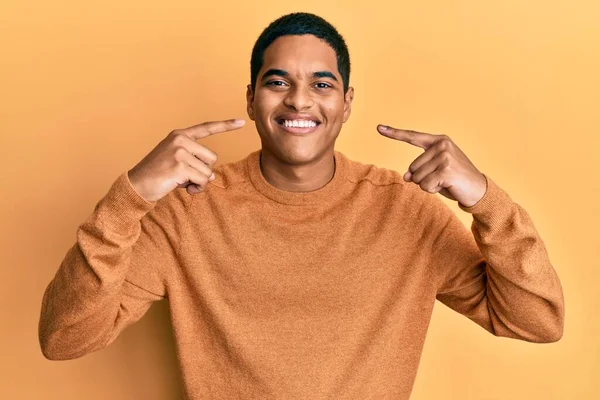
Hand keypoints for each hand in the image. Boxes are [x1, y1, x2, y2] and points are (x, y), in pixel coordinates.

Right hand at [127, 119, 245, 201]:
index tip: (242, 122)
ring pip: (208, 172)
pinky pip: (202, 181)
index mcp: (179, 135)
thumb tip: (212, 176)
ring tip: (180, 181)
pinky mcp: (180, 166)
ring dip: (198, 182)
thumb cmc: (159, 174)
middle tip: (184, 176)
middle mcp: (180, 140)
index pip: (206, 128)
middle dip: (202, 171)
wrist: (137, 185)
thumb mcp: (177, 161)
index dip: (226, 125)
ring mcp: (180, 152)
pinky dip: (195, 188)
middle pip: (212, 158)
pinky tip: (180, 187)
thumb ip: (196, 162)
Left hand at [377, 124, 486, 206]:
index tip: (379, 128)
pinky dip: (433, 190)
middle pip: (412, 168)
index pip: (412, 137)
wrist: (478, 189)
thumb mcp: (435, 171)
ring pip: (417, 178)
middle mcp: (441, 145)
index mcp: (439, 141)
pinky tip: (447, 186)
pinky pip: (425, 186)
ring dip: (428, 185)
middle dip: (422, 178)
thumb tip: (406, 176)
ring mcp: (444, 156)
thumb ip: (419, 170)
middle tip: (441, 178)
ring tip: (445, 182)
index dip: (394, 133)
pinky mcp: (446, 170)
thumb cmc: (455, 180)